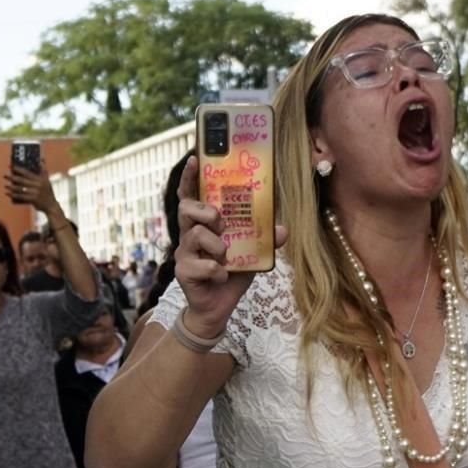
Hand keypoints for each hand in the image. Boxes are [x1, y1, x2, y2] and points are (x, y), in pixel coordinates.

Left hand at [3, 160, 58, 213]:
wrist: (51, 205)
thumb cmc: (48, 192)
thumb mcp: (47, 180)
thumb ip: (43, 170)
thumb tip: (41, 159)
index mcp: (40, 179)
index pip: (27, 173)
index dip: (18, 169)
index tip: (10, 166)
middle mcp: (38, 185)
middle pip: (22, 180)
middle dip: (12, 177)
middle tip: (5, 175)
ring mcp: (35, 193)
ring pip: (20, 189)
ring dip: (11, 187)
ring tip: (6, 185)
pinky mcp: (33, 199)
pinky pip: (21, 196)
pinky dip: (13, 195)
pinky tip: (8, 193)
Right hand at [174, 155, 286, 336]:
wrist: (217, 309)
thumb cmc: (231, 275)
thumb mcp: (253, 255)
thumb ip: (265, 241)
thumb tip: (284, 228)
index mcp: (204, 225)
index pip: (191, 196)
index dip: (190, 178)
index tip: (194, 158)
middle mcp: (190, 235)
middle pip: (187, 208)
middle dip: (206, 211)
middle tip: (221, 223)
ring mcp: (184, 253)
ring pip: (196, 236)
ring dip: (217, 246)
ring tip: (227, 257)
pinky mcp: (183, 272)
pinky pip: (203, 265)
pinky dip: (218, 271)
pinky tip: (223, 276)